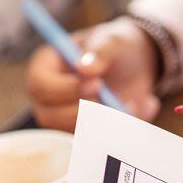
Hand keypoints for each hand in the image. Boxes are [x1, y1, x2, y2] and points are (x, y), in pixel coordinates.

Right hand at [26, 17, 159, 130]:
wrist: (135, 64)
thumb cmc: (116, 46)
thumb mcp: (113, 40)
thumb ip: (100, 50)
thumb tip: (84, 68)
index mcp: (45, 67)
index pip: (40, 85)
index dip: (66, 89)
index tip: (97, 84)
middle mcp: (49, 97)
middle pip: (50, 117)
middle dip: (82, 113)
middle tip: (111, 101)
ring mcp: (65, 118)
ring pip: (74, 133)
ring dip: (105, 123)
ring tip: (132, 102)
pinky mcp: (86, 133)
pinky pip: (98, 142)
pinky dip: (122, 130)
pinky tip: (142, 107)